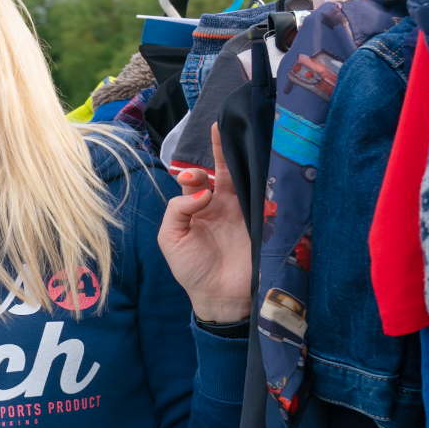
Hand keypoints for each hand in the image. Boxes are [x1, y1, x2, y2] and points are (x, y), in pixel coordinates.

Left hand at [157, 123, 251, 323]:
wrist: (220, 295)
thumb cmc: (191, 268)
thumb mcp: (170, 238)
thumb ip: (177, 210)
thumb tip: (203, 191)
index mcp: (194, 207)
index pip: (192, 179)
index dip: (191, 172)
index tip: (188, 180)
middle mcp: (218, 204)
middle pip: (218, 170)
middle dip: (217, 151)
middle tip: (215, 140)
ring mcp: (240, 209)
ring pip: (239, 175)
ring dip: (237, 156)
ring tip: (234, 132)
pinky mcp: (258, 217)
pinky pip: (258, 192)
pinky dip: (257, 174)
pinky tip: (254, 155)